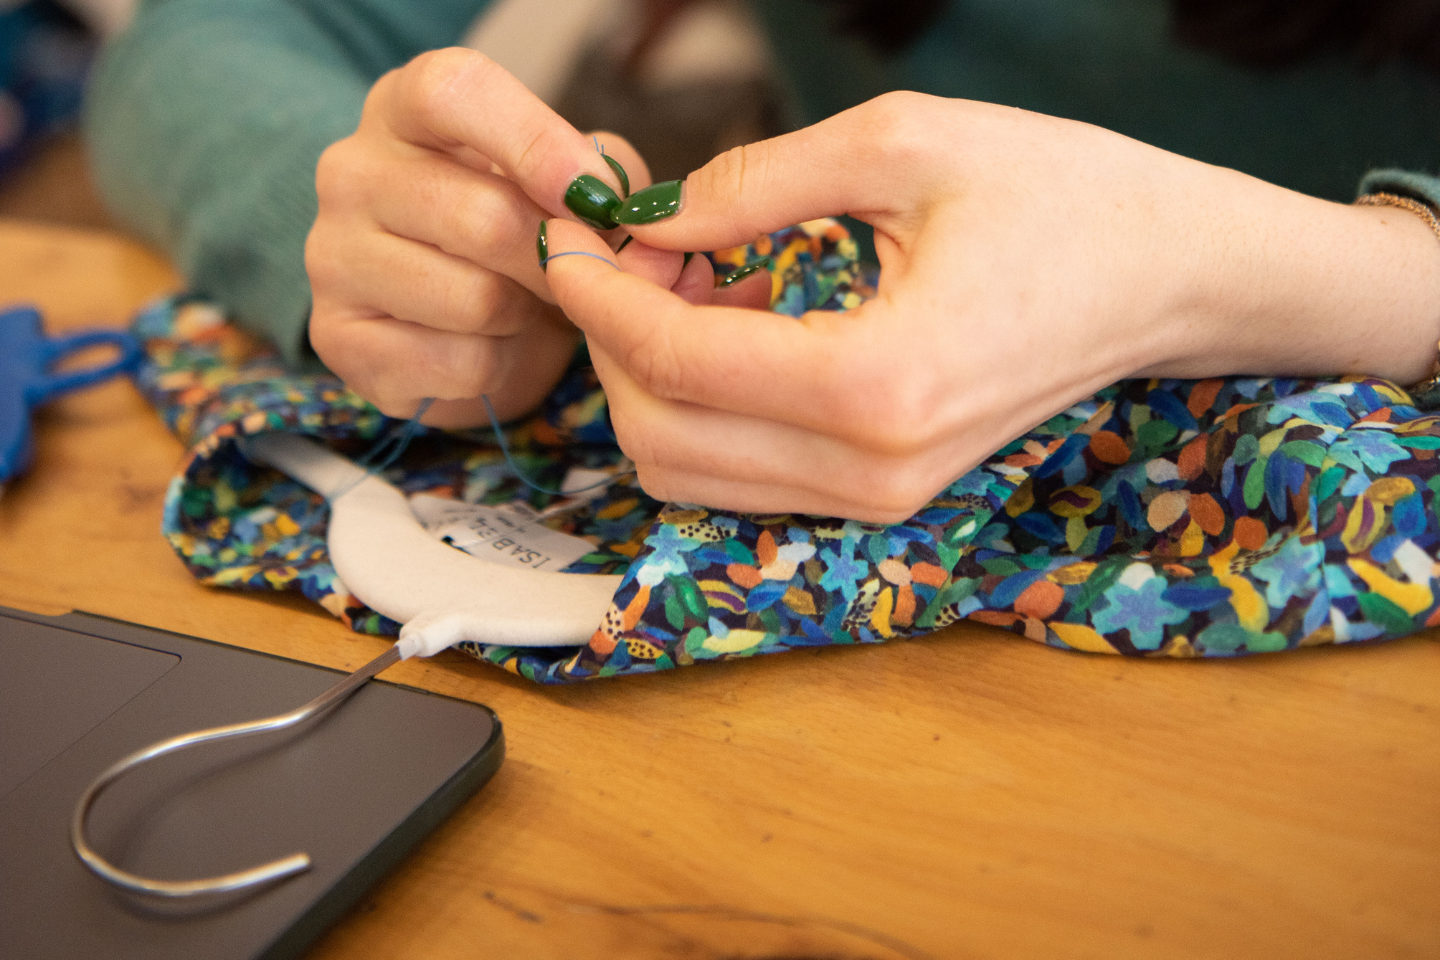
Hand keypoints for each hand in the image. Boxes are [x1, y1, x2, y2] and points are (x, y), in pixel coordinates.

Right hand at [305, 48, 646, 426]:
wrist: (459, 320)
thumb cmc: (517, 234)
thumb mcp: (565, 182)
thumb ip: (604, 172)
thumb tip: (618, 207)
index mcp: (404, 110)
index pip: (452, 91)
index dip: (535, 143)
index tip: (594, 195)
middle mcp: (352, 173)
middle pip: (480, 217)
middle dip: (555, 260)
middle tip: (578, 274)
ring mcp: (333, 258)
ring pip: (474, 300)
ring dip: (524, 316)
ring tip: (521, 307)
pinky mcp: (341, 340)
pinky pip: (456, 363)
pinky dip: (496, 367)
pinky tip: (486, 348)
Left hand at [543, 92, 1439, 521]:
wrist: (1165, 276)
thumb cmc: (1061, 197)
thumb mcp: (904, 144)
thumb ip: (753, 183)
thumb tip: (645, 217)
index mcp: (880, 382)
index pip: (677, 361)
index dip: (598, 294)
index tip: (569, 231)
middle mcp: (874, 469)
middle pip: (662, 436)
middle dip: (614, 341)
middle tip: (630, 248)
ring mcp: (879, 499)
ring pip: (689, 471)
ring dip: (653, 377)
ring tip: (685, 276)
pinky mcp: (882, 496)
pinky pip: (742, 473)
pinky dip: (704, 405)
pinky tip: (732, 318)